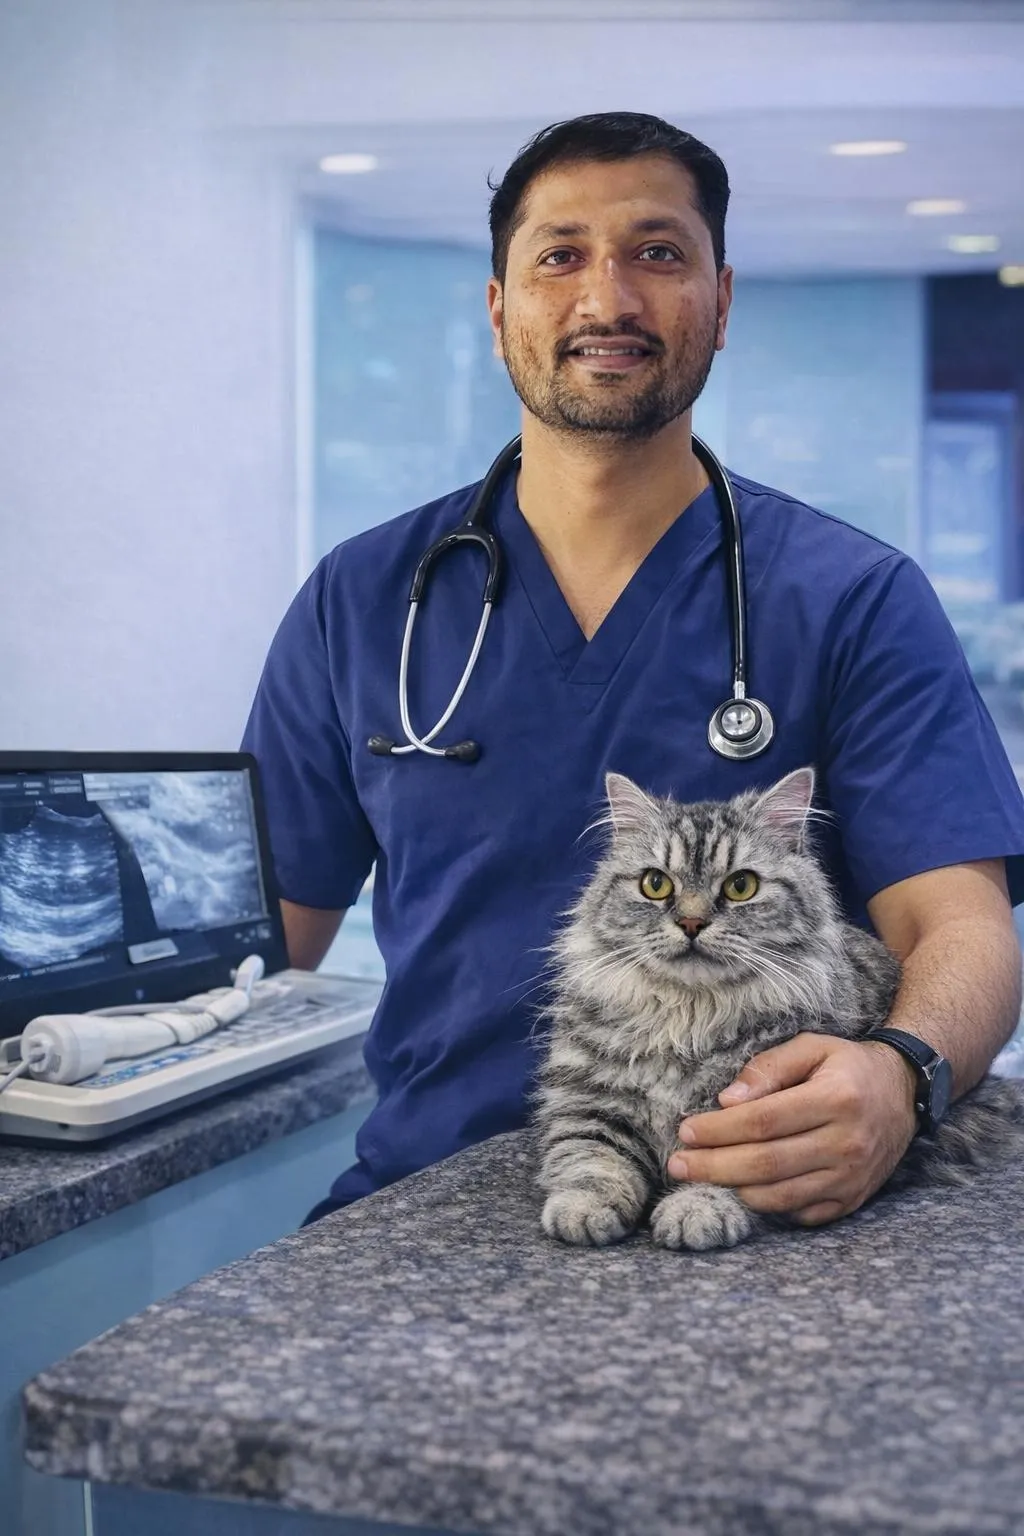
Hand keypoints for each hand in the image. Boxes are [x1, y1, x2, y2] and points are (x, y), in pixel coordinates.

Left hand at [666, 1033, 918, 1226]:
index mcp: (836, 1099)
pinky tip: (742, 1189)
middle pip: (766, 1164)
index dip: (719, 1130)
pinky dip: (767, 1206)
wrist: (905, 1093)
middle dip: (714, 1167)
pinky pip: (800, 1212)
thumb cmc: (847, 1066)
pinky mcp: (852, 1200)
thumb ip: (768, 1068)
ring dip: (733, 1189)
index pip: (763, 1122)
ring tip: (701, 1176)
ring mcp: (852, 1178)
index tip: (686, 1130)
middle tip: (678, 1164)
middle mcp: (847, 1143)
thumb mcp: (812, 1047)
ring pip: (779, 1195)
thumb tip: (726, 1101)